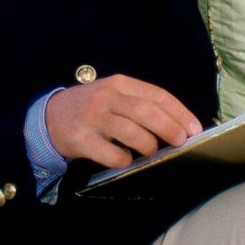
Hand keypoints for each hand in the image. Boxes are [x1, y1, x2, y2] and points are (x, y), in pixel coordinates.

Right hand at [45, 75, 202, 168]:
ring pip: (131, 133)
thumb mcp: (113, 95)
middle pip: (146, 112)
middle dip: (170, 128)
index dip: (179, 112)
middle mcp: (107, 97)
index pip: (156, 95)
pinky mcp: (81, 139)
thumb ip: (140, 104)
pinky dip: (125, 160)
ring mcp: (93, 118)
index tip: (195, 128)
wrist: (49, 117)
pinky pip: (112, 154)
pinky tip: (125, 159)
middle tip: (181, 142)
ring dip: (148, 145)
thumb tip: (178, 126)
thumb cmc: (92, 109)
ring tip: (151, 151)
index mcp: (120, 84)